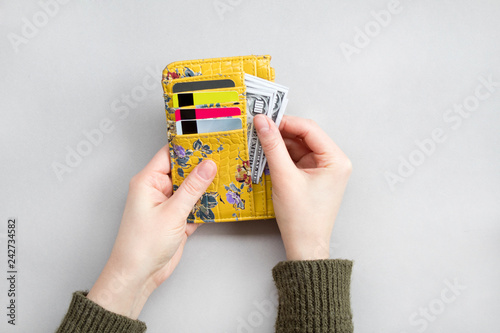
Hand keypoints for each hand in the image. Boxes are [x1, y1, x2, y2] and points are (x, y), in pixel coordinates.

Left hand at [87, 146, 216, 318]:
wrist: (140, 274)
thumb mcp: (172, 212)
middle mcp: (157, 190)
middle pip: (184, 171)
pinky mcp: (177, 219)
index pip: (170, 155)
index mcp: (148, 181)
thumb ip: (193, 188)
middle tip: (225, 157)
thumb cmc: (143, 244)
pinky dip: (206, 204)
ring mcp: (168, 205)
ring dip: (207, 187)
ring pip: (192, 188)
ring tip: (228, 176)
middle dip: (203, 166)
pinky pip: (195, 205)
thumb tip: (208, 166)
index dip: (189, 146)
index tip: (209, 139)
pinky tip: (221, 200)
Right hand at [253, 114, 351, 260]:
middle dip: (280, 133)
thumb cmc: (302, 219)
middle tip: (259, 129)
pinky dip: (281, 157)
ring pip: (297, 147)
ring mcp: (322, 170)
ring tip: (259, 144)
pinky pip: (295, 159)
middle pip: (304, 136)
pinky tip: (266, 156)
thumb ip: (273, 147)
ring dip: (278, 145)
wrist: (304, 246)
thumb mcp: (284, 178)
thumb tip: (263, 123)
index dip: (286, 122)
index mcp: (336, 160)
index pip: (309, 129)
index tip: (265, 118)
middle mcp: (333, 162)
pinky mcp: (312, 177)